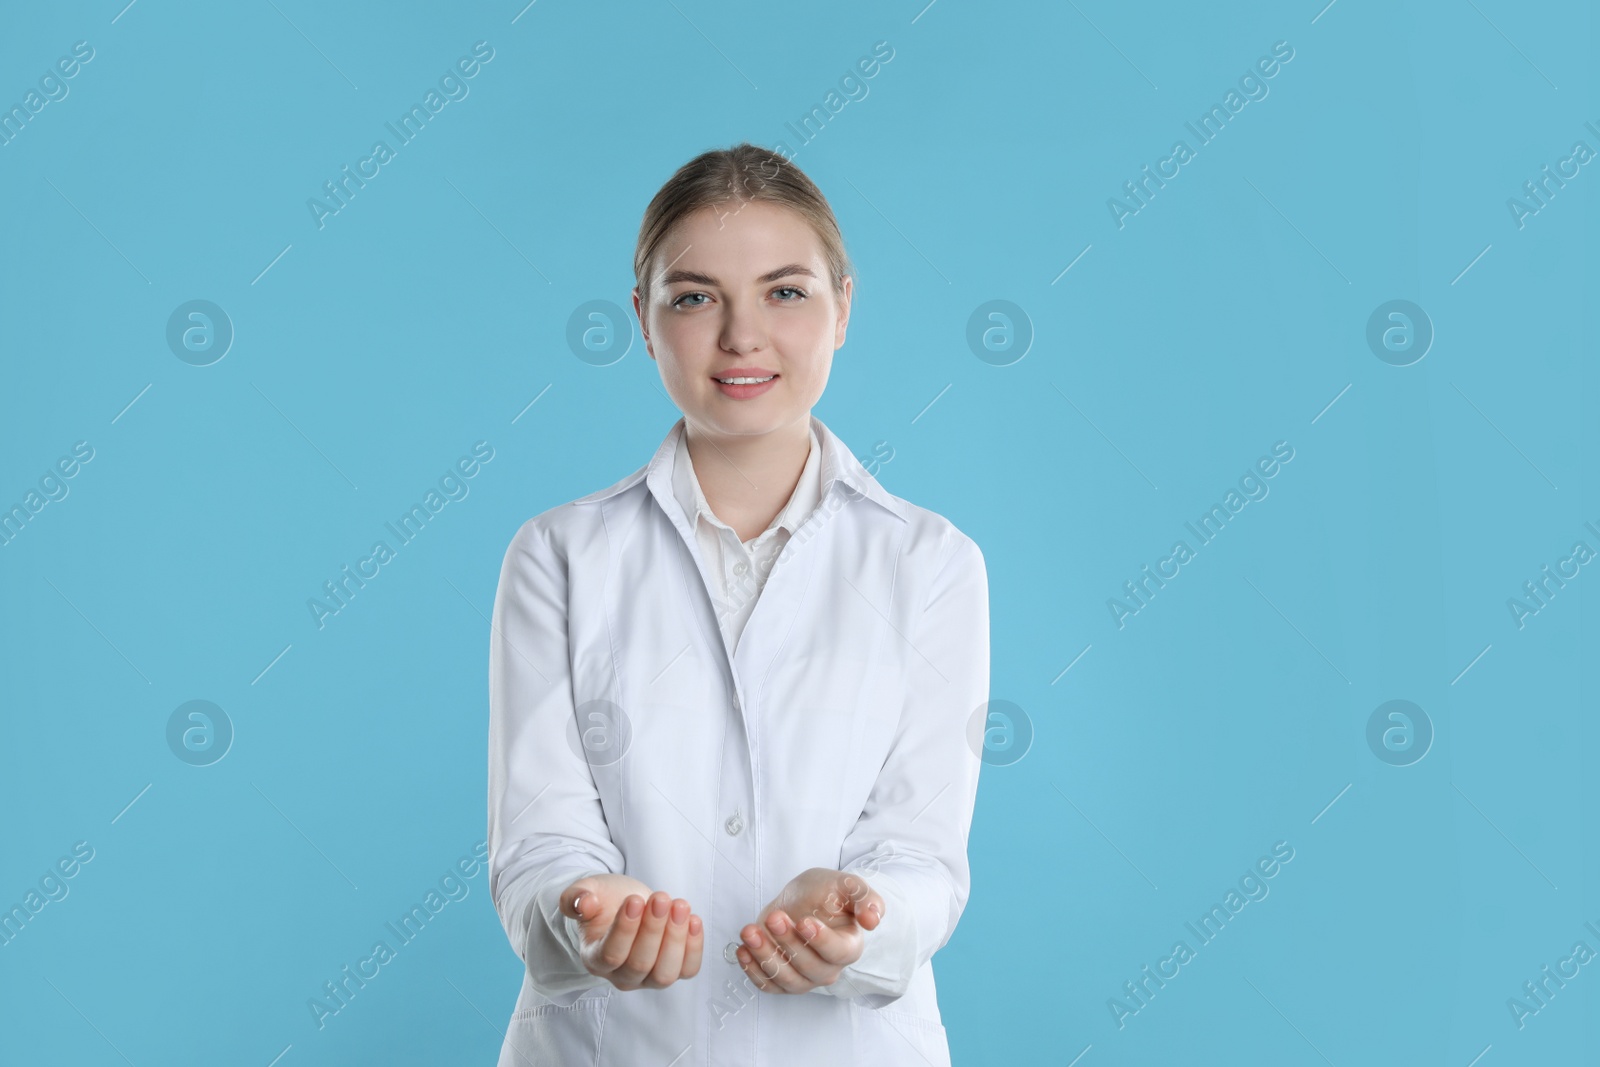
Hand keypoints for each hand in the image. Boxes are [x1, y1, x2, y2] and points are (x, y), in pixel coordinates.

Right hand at [558, 873, 704, 989]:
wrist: (627, 903)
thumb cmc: (606, 900)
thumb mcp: (587, 891)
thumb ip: (577, 897)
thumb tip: (584, 903)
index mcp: (595, 958)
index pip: (610, 954)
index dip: (624, 929)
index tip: (634, 899)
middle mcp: (621, 976)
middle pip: (639, 963)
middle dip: (653, 929)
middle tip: (660, 898)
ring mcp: (648, 978)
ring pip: (664, 973)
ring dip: (675, 938)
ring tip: (679, 905)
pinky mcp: (673, 970)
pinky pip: (688, 970)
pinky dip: (694, 947)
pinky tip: (693, 920)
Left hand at [736, 867, 884, 993]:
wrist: (800, 900)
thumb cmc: (825, 893)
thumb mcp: (846, 885)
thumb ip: (864, 896)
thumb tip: (874, 920)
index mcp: (849, 946)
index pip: (838, 953)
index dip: (821, 941)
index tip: (803, 921)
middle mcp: (828, 968)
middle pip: (810, 967)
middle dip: (789, 943)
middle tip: (774, 918)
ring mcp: (804, 978)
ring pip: (786, 979)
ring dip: (765, 956)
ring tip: (750, 931)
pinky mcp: (781, 980)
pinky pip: (767, 985)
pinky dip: (752, 970)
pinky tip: (743, 949)